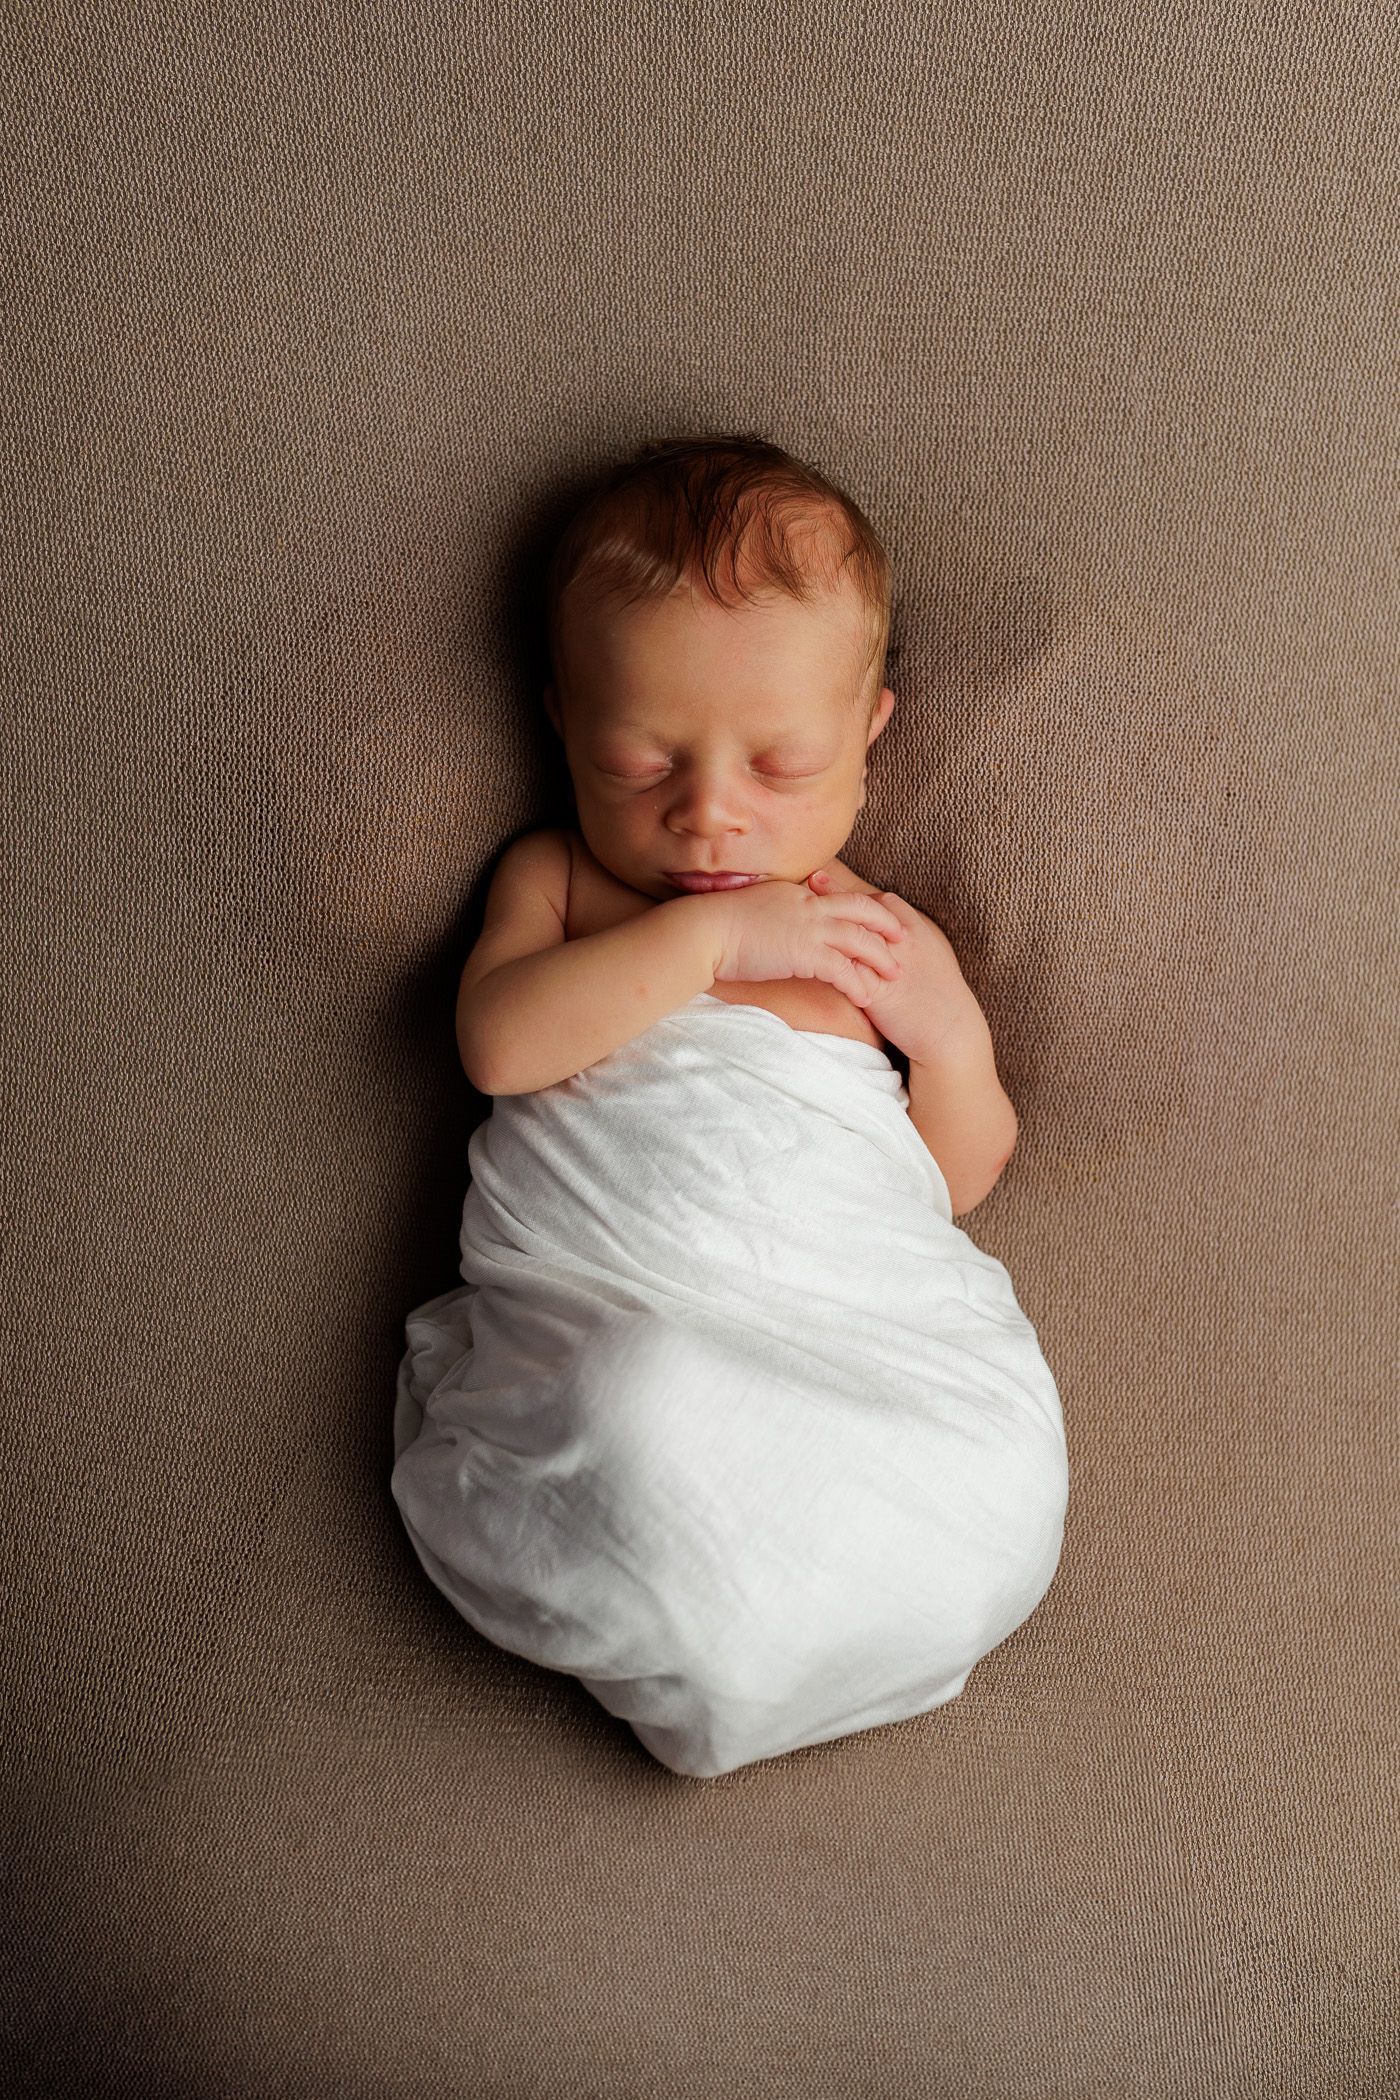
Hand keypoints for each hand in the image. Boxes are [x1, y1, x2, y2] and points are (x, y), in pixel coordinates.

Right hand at [709, 874, 906, 1006]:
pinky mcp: (804, 951)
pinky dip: (858, 982)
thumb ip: (772, 913)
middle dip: (886, 924)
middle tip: (903, 939)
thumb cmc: (716, 925)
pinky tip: (866, 996)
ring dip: (880, 957)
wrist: (703, 931)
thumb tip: (773, 923)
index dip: (862, 908)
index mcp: (796, 893)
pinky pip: (842, 967)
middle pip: (860, 909)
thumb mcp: (751, 910)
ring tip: (895, 974)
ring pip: (859, 938)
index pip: (838, 897)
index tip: (877, 918)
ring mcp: (808, 926)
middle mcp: (808, 904)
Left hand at [807, 871, 982, 1063]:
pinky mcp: (877, 991)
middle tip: (812, 878)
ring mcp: (890, 964)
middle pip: (864, 912)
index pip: (883, 903)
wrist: (951, 1031)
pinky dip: (826, 958)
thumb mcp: (933, 956)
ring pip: (853, 935)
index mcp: (917, 931)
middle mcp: (904, 942)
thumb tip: (891, 931)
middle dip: (838, 894)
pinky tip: (803, 952)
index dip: (856, 891)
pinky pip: (847, 970)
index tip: (834, 879)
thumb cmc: (943, 997)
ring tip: (801, 909)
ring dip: (827, 922)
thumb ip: (911, 940)